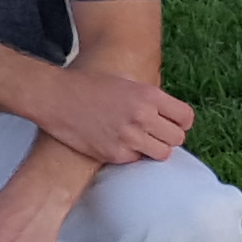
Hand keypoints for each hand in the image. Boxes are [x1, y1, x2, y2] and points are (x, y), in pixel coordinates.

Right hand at [23, 64, 193, 167]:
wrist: (55, 97)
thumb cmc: (87, 85)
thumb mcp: (124, 82)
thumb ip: (148, 97)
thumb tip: (168, 114)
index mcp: (148, 95)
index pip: (185, 117)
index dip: (181, 122)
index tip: (171, 124)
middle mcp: (142, 116)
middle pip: (177, 138)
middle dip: (168, 137)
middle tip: (153, 134)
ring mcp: (129, 137)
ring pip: (162, 153)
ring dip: (153, 149)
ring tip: (138, 141)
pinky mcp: (114, 154)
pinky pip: (136, 160)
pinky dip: (130, 154)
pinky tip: (116, 142)